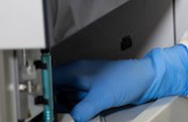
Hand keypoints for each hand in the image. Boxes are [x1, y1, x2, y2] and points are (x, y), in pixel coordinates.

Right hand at [53, 44, 187, 121]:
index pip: (50, 79)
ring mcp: (88, 84)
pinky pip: (79, 102)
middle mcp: (80, 76)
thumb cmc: (128, 78)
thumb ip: (82, 110)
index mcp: (77, 70)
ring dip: (67, 107)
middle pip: (57, 91)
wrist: (148, 79)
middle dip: (55, 103)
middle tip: (53, 114)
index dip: (43, 92)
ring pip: (68, 98)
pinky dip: (78, 108)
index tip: (39, 105)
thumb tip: (73, 119)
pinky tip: (82, 113)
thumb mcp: (101, 97)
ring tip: (70, 113)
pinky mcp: (95, 92)